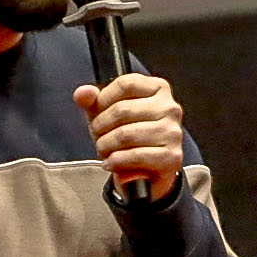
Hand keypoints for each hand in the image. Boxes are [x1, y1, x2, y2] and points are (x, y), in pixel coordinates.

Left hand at [73, 73, 184, 202]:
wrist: (145, 172)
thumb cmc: (127, 137)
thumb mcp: (106, 114)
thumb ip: (92, 101)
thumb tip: (82, 93)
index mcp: (158, 89)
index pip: (125, 83)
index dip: (103, 98)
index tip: (97, 111)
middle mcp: (170, 108)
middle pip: (122, 109)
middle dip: (101, 126)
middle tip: (98, 136)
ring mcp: (173, 132)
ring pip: (126, 134)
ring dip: (106, 145)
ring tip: (103, 150)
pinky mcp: (171, 156)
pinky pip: (135, 156)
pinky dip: (116, 161)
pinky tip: (111, 162)